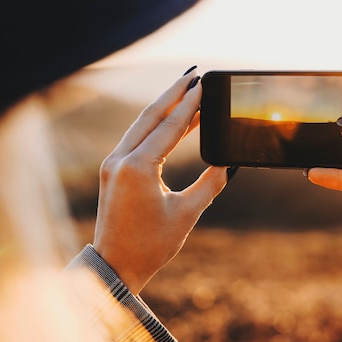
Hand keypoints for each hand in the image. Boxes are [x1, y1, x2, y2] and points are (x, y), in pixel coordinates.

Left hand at [93, 69, 227, 293]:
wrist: (115, 266)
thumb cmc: (151, 245)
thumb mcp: (187, 213)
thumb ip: (210, 183)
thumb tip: (229, 162)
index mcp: (137, 168)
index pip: (169, 126)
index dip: (190, 104)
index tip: (204, 83)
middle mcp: (120, 160)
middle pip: (150, 115)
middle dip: (173, 93)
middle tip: (195, 74)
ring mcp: (112, 163)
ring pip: (141, 124)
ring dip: (164, 107)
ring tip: (187, 91)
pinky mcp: (112, 170)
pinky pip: (136, 138)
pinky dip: (155, 126)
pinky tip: (171, 121)